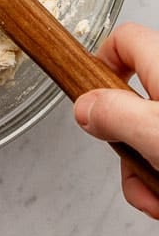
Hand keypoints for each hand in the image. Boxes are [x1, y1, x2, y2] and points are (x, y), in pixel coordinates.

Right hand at [74, 23, 158, 218]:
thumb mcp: (154, 131)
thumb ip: (112, 115)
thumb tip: (85, 109)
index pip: (124, 40)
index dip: (100, 62)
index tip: (89, 95)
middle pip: (129, 102)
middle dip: (121, 143)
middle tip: (130, 163)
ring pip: (147, 140)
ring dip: (141, 174)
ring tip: (157, 195)